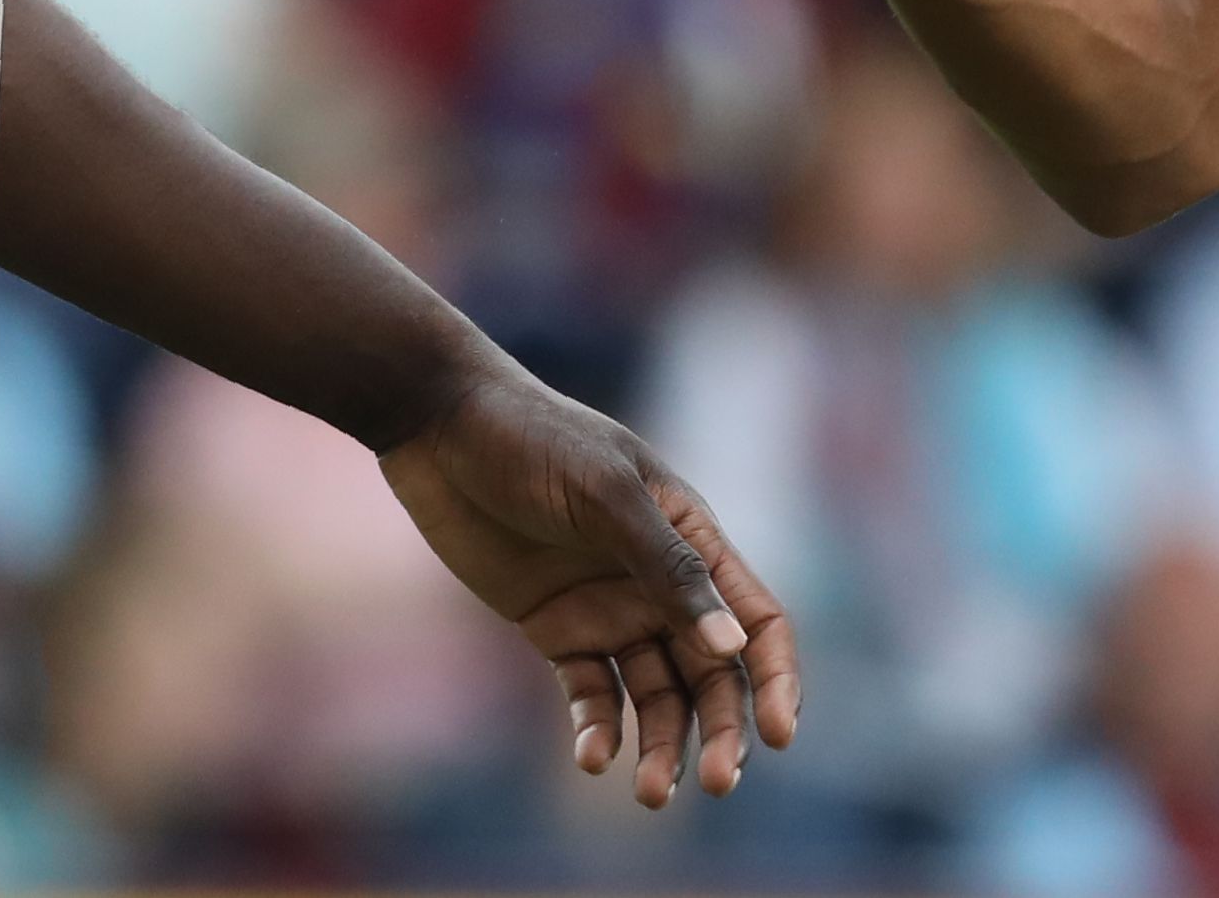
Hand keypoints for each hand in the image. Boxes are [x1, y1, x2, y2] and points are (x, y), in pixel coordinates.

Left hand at [379, 366, 801, 807]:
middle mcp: (659, 581)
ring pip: (657, 695)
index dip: (776, 678)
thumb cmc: (533, 439)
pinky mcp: (556, 629)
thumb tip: (734, 646)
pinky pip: (593, 694)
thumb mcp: (606, 495)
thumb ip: (668, 568)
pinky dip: (599, 730)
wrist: (440, 424)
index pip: (757, 620)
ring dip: (662, 745)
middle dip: (721, 730)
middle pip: (712, 673)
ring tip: (650, 794)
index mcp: (692, 537)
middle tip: (713, 783)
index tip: (779, 736)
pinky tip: (591, 756)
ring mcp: (608, 607)